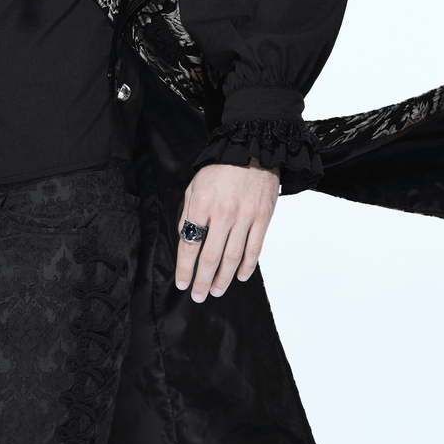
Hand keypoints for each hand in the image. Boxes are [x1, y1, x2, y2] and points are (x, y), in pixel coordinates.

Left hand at [176, 158, 279, 301]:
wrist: (252, 148)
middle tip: (198, 295)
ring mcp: (244, 216)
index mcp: (201, 204)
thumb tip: (184, 239)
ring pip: (232, 257)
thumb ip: (188, 213)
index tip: (182, 283)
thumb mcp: (194, 185)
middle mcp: (223, 213)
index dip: (185, 268)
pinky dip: (246, 266)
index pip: (190, 244)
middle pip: (211, 257)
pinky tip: (239, 276)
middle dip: (202, 280)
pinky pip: (254, 249)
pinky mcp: (262, 218)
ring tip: (216, 291)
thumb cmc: (220, 167)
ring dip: (223, 279)